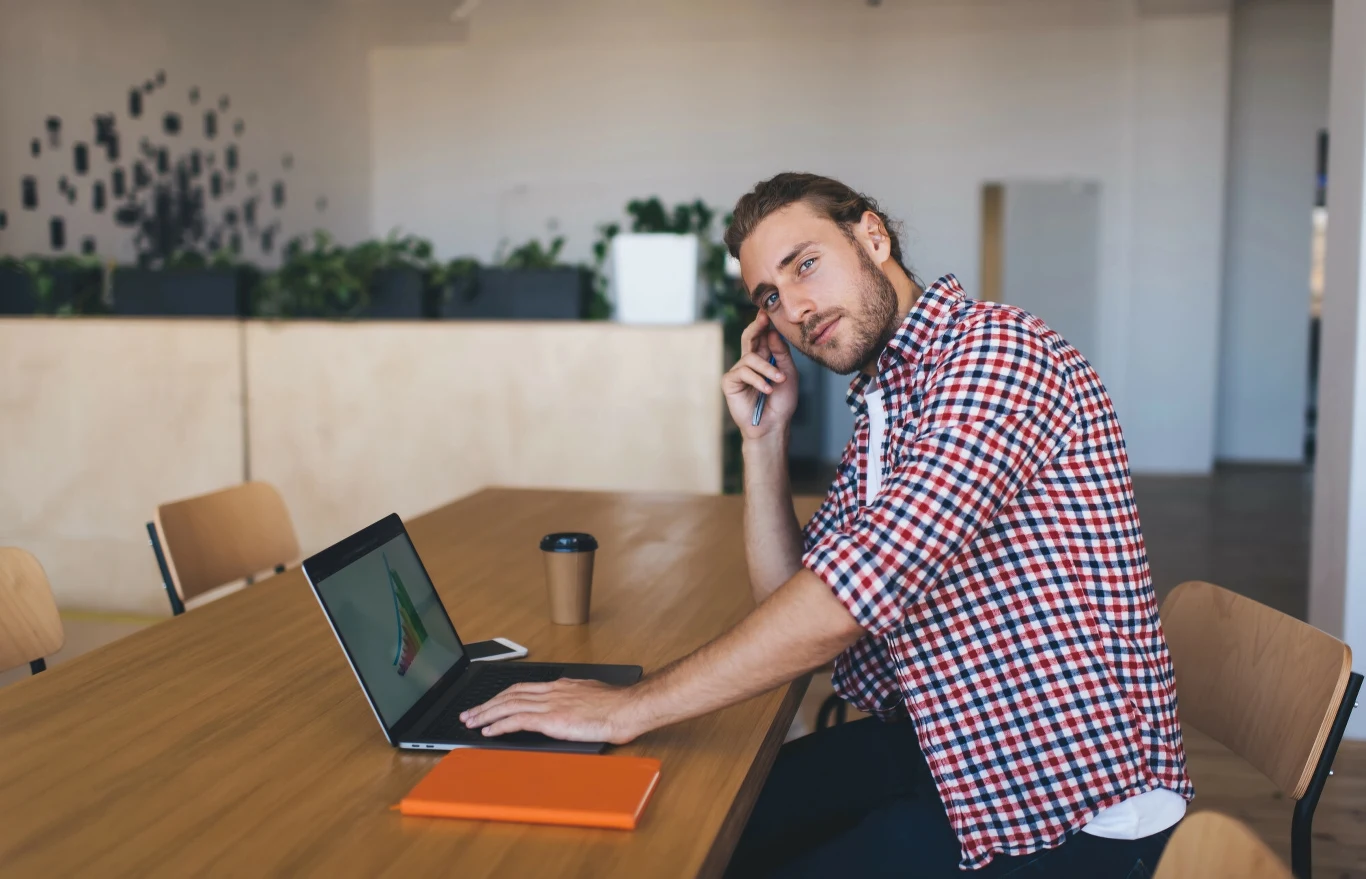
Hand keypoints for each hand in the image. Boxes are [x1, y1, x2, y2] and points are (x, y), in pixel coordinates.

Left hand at [459, 678, 640, 743]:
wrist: (628, 708)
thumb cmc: (617, 706)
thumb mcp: (591, 695)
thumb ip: (576, 698)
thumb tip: (570, 706)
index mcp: (560, 686)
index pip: (522, 688)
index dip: (502, 696)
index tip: (490, 702)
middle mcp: (551, 691)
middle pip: (509, 695)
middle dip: (486, 704)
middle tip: (470, 713)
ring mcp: (550, 704)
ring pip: (508, 706)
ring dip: (486, 714)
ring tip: (470, 722)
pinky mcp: (551, 719)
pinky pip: (517, 720)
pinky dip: (499, 725)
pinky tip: (488, 732)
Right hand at [722, 311, 798, 439]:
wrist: (773, 425)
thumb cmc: (782, 402)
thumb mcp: (788, 374)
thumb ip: (781, 353)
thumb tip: (772, 332)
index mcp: (764, 358)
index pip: (762, 336)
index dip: (763, 323)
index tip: (768, 310)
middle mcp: (750, 362)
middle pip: (749, 338)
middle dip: (756, 327)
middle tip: (764, 318)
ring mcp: (739, 371)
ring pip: (751, 357)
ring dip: (768, 368)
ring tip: (779, 380)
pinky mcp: (730, 382)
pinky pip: (743, 371)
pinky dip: (758, 380)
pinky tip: (767, 389)